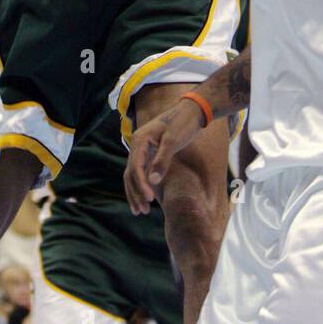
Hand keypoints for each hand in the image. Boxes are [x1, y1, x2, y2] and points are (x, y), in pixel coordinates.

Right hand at [124, 99, 204, 214]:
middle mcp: (137, 144)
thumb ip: (162, 160)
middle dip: (135, 193)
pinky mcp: (150, 151)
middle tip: (142, 211)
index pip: (135, 167)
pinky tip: (147, 197)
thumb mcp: (173, 141)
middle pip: (130, 173)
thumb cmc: (183, 124)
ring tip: (141, 210)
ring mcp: (142, 148)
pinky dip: (142, 184)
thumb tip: (153, 181)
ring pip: (133, 174)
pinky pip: (141, 171)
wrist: (192, 111)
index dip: (141, 185)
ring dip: (136, 192)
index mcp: (140, 140)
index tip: (149, 200)